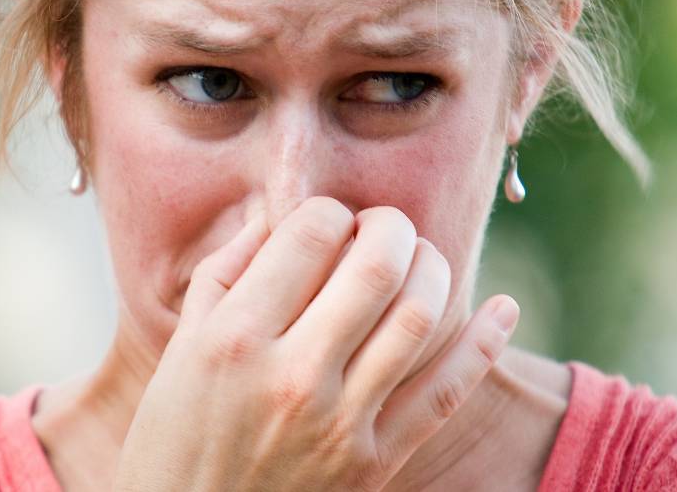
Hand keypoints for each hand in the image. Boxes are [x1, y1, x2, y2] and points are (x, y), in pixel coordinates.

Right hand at [112, 197, 518, 491]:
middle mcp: (291, 374)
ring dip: (432, 270)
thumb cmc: (174, 437)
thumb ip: (226, 273)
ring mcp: (338, 422)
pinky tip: (502, 308)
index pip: (311, 233)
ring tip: (419, 261)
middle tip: (385, 228)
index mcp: (235, 337)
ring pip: (417, 317)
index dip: (330, 212)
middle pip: (376, 264)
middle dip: (392, 227)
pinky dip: (484, 344)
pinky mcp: (374, 463)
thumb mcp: (180, 347)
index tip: (329, 223)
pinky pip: (445, 393)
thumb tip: (280, 215)